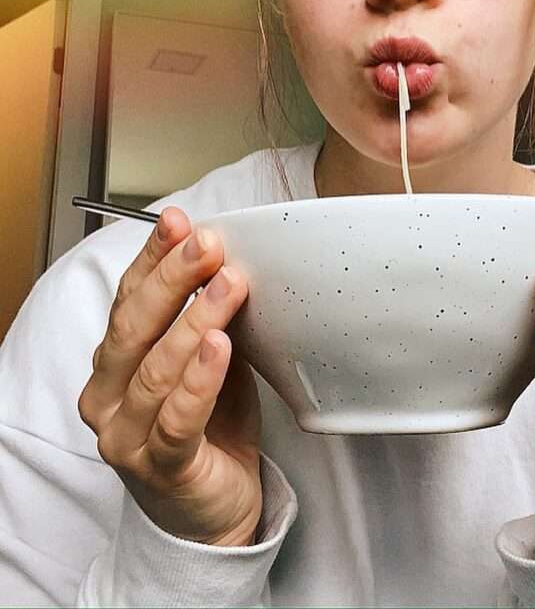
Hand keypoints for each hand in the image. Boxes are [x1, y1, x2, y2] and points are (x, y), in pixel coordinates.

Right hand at [78, 207, 262, 545]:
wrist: (214, 513)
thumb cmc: (208, 427)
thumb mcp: (206, 361)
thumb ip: (205, 318)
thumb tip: (225, 259)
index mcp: (113, 365)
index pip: (127, 299)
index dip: (151, 258)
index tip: (178, 221)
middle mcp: (107, 398)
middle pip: (134, 327)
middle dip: (172, 278)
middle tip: (207, 244)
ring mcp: (127, 437)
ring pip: (155, 370)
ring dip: (195, 320)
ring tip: (228, 284)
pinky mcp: (161, 468)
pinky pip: (177, 419)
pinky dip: (199, 379)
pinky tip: (219, 346)